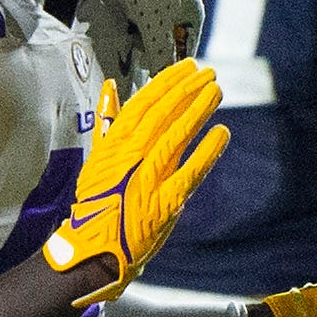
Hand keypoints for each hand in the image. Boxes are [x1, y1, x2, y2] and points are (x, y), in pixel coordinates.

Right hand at [42, 61, 226, 291]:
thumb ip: (107, 121)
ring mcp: (148, 178)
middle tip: (208, 73)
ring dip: (199, 110)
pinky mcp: (165, 201)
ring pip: (177, 134)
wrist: (95, 247)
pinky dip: (207, 151)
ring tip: (216, 92)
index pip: (143, 102)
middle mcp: (131, 157)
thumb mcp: (96, 157)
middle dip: (187, 89)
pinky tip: (221, 132)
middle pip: (163, 113)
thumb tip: (111, 87)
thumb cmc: (97, 203)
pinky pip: (191, 171)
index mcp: (114, 144)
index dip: (167, 82)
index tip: (185, 68)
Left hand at [74, 0, 205, 91]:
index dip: (170, 67)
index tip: (153, 78)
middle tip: (136, 52)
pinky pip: (142, 8)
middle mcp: (184, 3)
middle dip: (152, 48)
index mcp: (193, 15)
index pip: (186, 53)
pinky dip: (133, 15)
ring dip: (141, 31)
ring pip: (154, 23)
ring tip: (129, 28)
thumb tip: (163, 78)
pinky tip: (123, 12)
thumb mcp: (154, 25)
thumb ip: (161, 54)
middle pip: (169, 38)